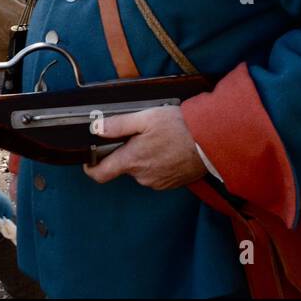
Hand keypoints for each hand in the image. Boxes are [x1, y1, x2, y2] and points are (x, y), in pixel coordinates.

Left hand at [82, 106, 206, 190]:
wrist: (211, 141)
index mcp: (132, 160)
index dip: (91, 167)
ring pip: (141, 169)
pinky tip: (169, 148)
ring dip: (145, 156)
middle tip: (140, 134)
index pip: (100, 174)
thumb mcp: (146, 117)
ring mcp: (158, 182)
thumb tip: (95, 128)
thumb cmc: (180, 127)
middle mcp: (142, 176)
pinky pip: (156, 173)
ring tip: (159, 139)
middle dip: (127, 152)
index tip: (90, 158)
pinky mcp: (171, 183)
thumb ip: (118, 124)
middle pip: (124, 167)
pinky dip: (158, 162)